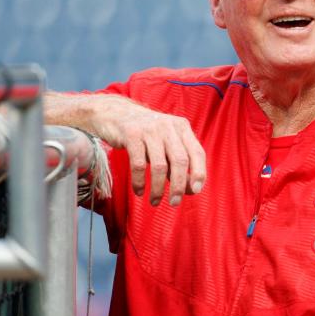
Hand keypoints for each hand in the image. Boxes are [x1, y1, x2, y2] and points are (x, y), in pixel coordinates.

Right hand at [44, 92, 205, 205]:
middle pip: (180, 161)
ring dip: (159, 188)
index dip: (199, 173)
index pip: (197, 153)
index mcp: (182, 128)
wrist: (115, 113)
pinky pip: (139, 165)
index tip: (195, 191)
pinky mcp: (131, 135)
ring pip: (160, 166)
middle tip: (175, 202)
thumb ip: (177, 160)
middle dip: (179, 186)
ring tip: (155, 201)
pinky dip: (140, 182)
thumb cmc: (145, 134)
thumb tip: (188, 189)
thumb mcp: (166, 141)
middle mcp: (168, 127)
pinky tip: (139, 191)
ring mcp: (150, 130)